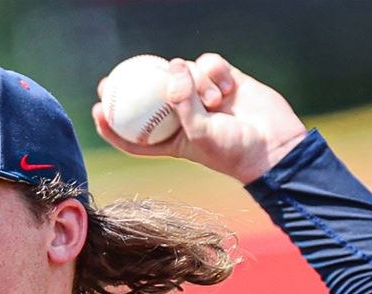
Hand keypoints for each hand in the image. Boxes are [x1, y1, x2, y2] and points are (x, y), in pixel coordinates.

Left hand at [92, 53, 307, 183]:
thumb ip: (182, 103)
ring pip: (183, 73)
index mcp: (172, 139)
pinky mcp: (223, 80)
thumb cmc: (234, 151)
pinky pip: (209, 64)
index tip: (96, 111)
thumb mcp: (200, 133)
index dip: (113, 124)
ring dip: (196, 82)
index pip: (136, 133)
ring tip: (215, 100)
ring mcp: (203, 96)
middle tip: (110, 79)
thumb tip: (172, 66)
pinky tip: (227, 88)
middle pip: (149, 96)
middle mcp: (183, 115)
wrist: (275, 146)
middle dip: (128, 86)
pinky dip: (215, 72)